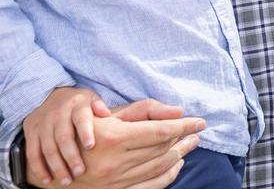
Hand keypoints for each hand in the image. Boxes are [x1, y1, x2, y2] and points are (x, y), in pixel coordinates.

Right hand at [23, 87, 109, 185]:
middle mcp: (58, 113)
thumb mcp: (92, 99)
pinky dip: (39, 168)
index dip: (85, 132)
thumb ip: (100, 107)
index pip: (81, 118)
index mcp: (77, 104)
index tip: (90, 146)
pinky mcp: (31, 132)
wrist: (51, 96)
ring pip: (48, 148)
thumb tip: (107, 114)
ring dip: (56, 166)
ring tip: (67, 180)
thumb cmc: (80, 104)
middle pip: (63, 137)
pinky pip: (32, 153)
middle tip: (80, 172)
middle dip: (71, 156)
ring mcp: (42, 123)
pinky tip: (47, 180)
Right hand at [28, 102, 203, 188]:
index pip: (161, 131)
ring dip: (180, 155)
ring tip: (190, 144)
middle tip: (197, 131)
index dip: (185, 126)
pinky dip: (168, 176)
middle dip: (185, 139)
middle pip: (163, 149)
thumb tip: (177, 110)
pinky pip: (151, 186)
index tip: (200, 121)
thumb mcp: (108, 115)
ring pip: (159, 168)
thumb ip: (144, 110)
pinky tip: (176, 164)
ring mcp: (115, 181)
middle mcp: (115, 162)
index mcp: (114, 138)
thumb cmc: (82, 133)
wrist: (54, 166)